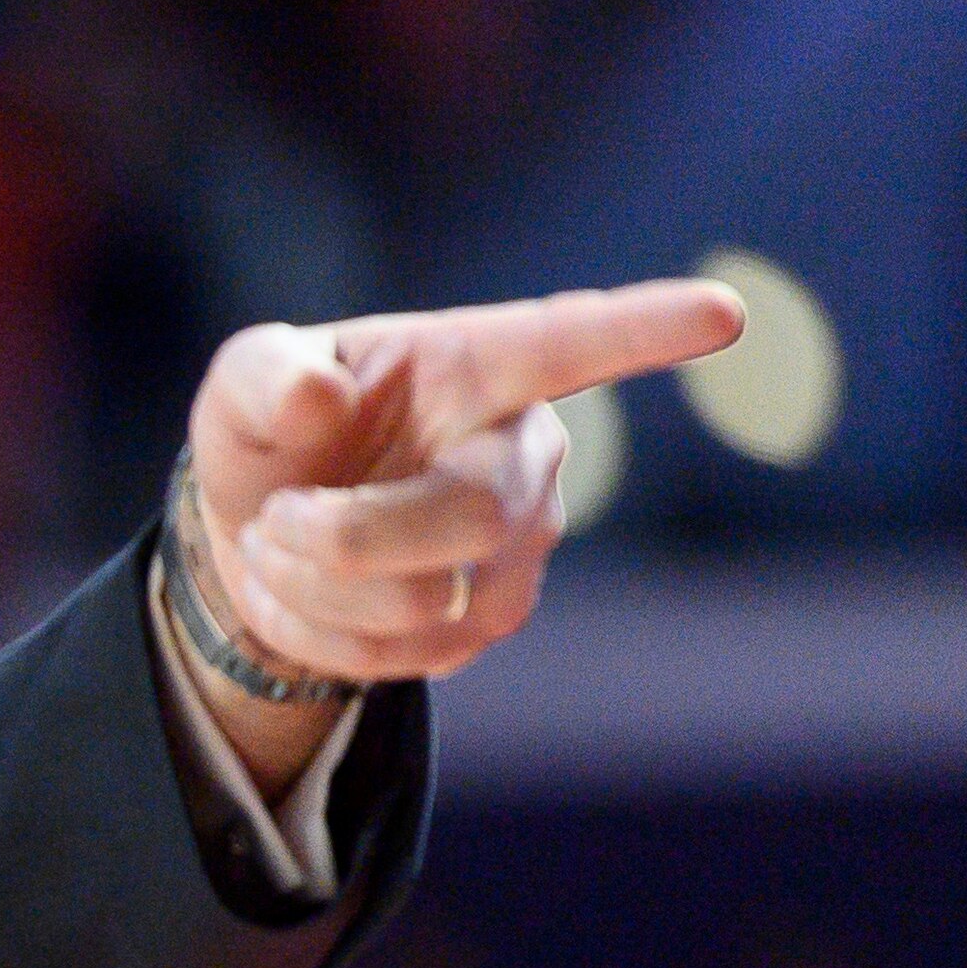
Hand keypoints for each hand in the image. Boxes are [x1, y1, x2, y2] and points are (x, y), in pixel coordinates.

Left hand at [179, 278, 745, 689]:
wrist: (264, 527)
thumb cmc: (276, 432)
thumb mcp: (245, 386)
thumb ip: (264, 375)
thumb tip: (315, 395)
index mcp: (479, 363)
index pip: (571, 342)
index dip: (643, 329)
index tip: (721, 312)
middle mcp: (527, 449)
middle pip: (471, 517)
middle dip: (346, 537)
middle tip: (273, 518)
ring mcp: (524, 541)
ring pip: (426, 601)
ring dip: (316, 586)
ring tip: (282, 543)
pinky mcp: (491, 617)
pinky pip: (403, 655)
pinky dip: (318, 633)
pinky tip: (305, 591)